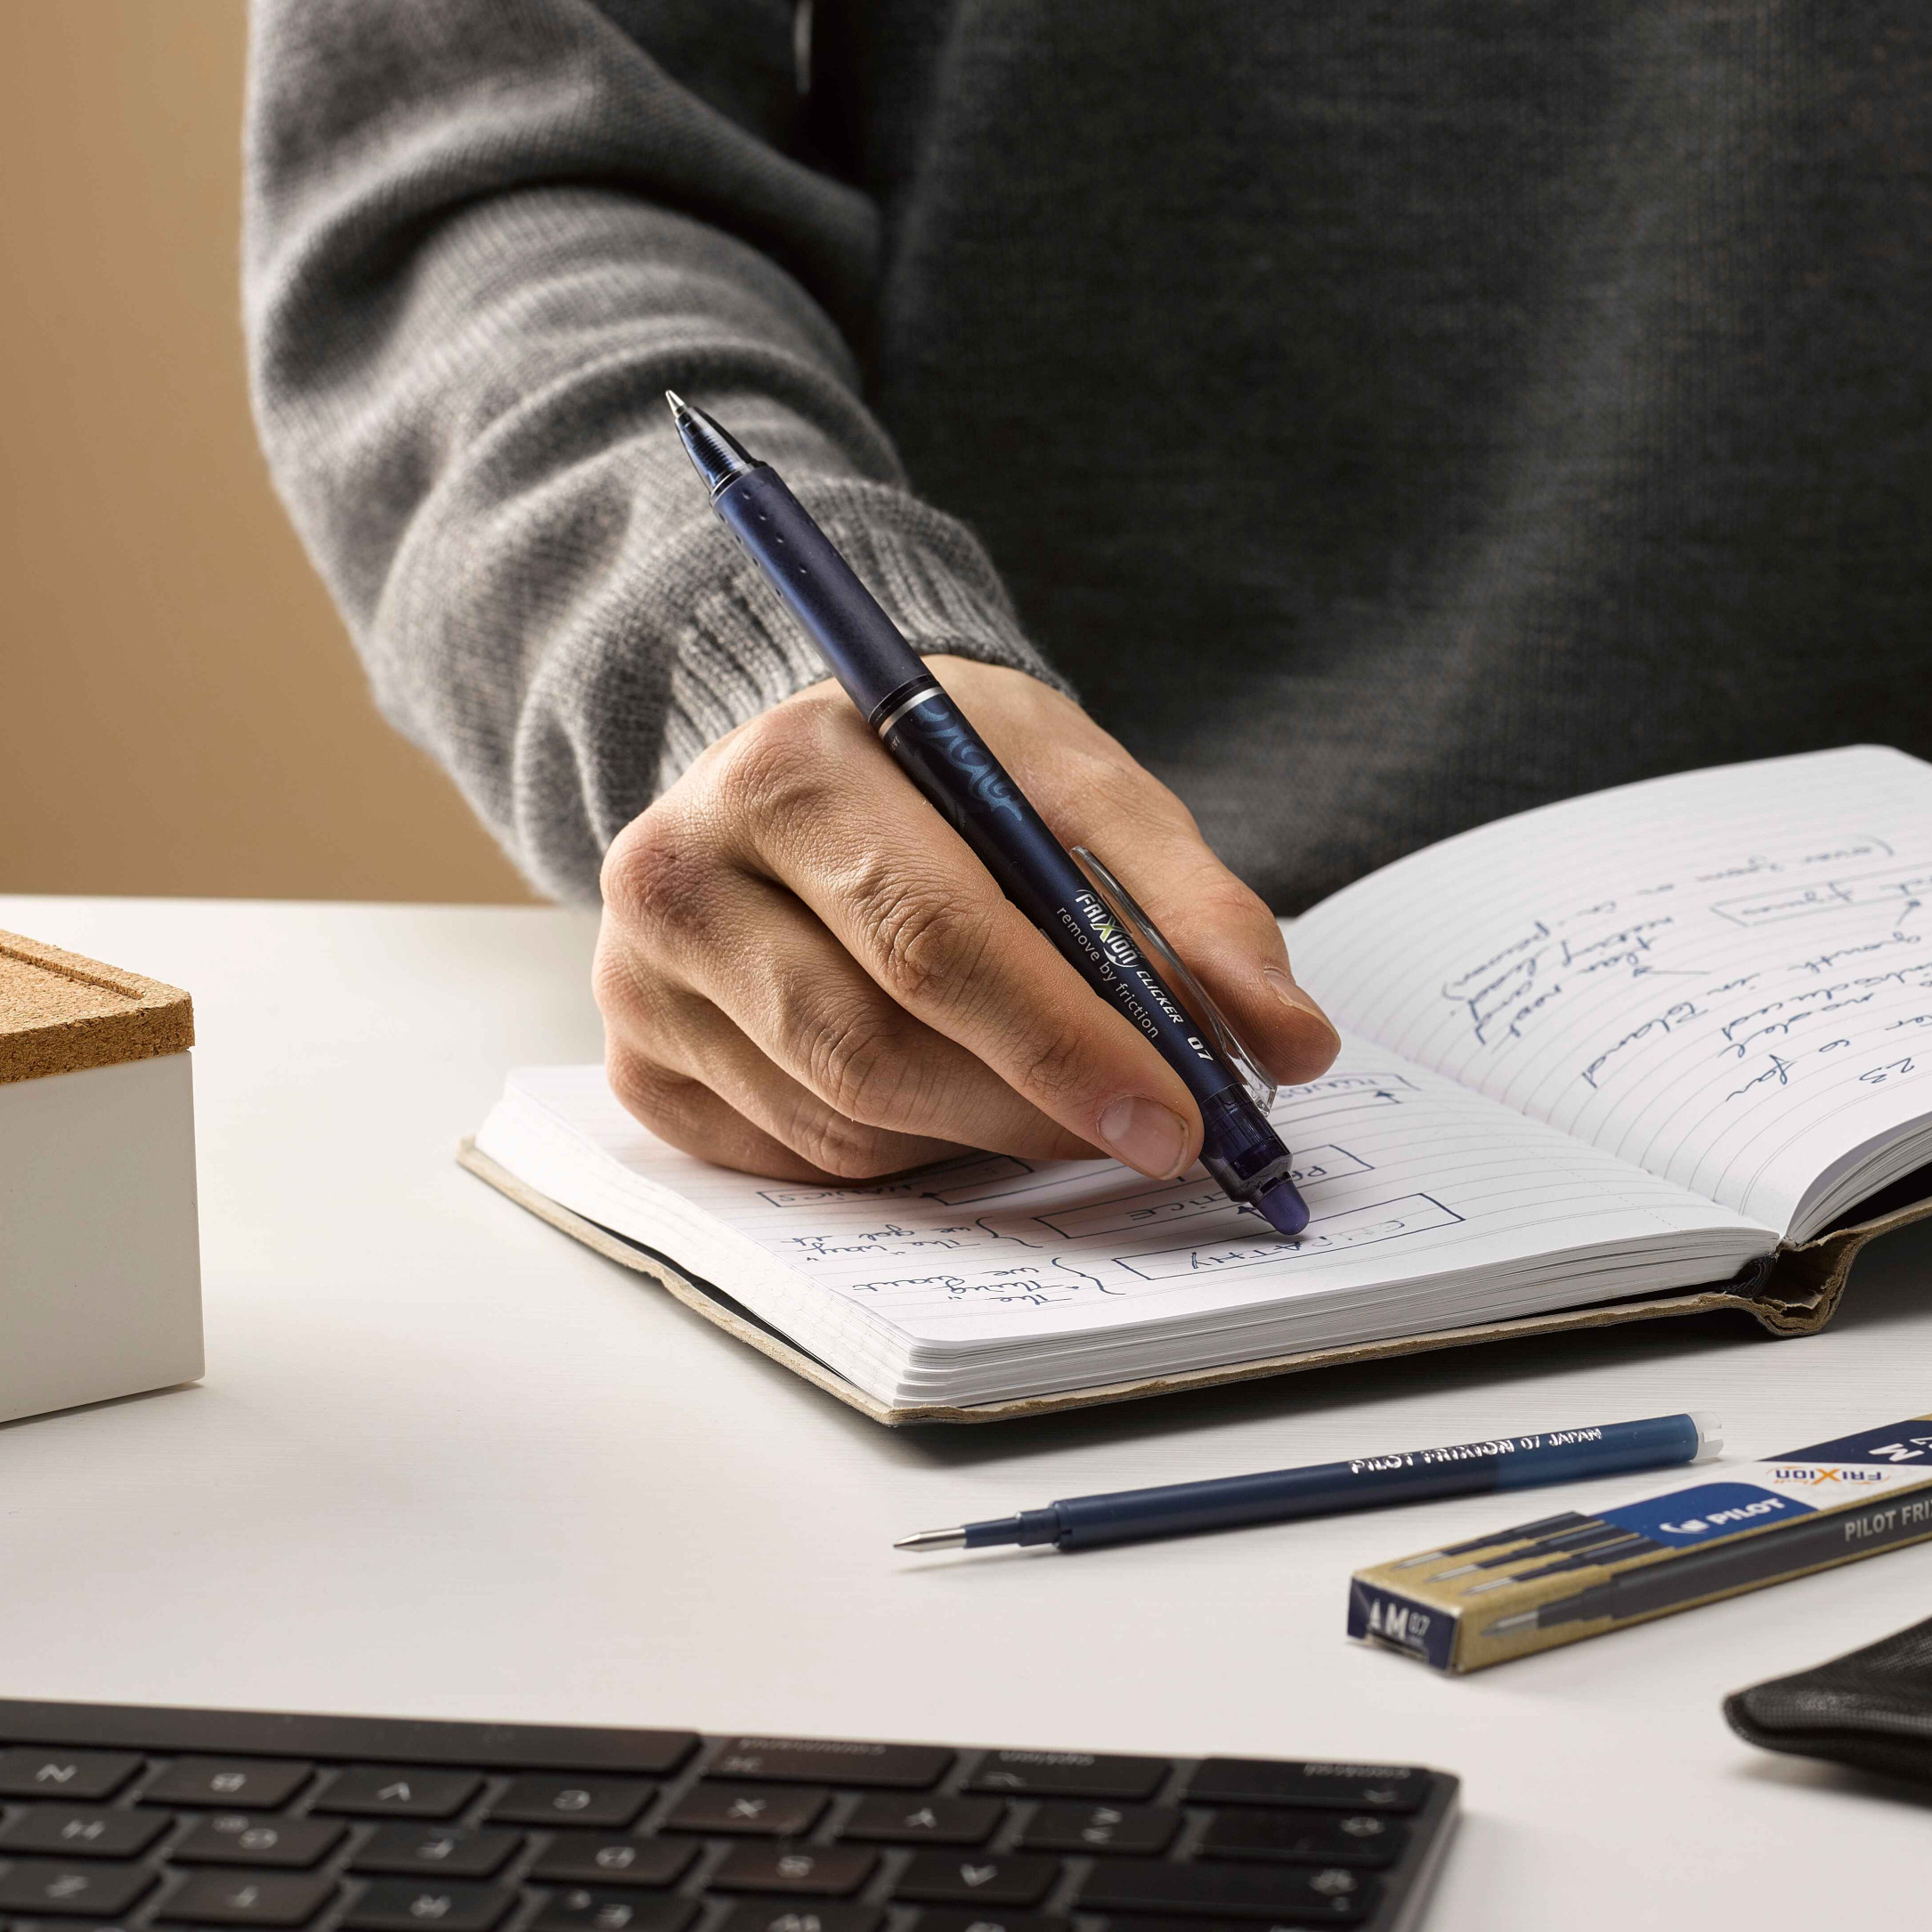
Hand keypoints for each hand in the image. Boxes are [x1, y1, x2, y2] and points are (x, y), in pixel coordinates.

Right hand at [595, 658, 1342, 1182]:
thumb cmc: (950, 774)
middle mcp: (677, 870)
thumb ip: (1193, 907)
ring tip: (1045, 1083)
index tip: (1181, 1116)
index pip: (934, 938)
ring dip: (974, 1134)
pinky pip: (797, 1166)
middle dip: (1038, 1109)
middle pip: (876, 1052)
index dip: (1066, 1043)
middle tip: (1154, 1137)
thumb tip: (1292, 1041)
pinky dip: (900, 1155)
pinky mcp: (640, 1070)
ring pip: (843, 1128)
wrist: (813, 765)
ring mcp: (639, 981)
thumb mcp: (1077, 788)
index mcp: (786, 767)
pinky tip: (942, 1089)